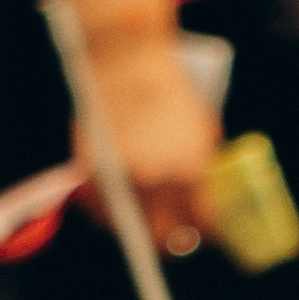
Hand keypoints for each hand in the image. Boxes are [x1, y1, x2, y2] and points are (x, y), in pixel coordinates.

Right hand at [79, 33, 219, 254]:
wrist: (126, 57)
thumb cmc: (168, 86)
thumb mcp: (200, 127)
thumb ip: (201, 166)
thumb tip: (204, 198)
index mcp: (191, 172)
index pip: (203, 223)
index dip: (205, 234)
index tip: (204, 235)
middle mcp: (158, 182)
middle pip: (167, 237)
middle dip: (174, 242)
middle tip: (175, 239)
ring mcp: (124, 179)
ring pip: (131, 230)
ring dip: (137, 232)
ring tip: (143, 226)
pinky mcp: (93, 171)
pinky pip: (98, 211)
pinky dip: (104, 215)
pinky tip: (113, 213)